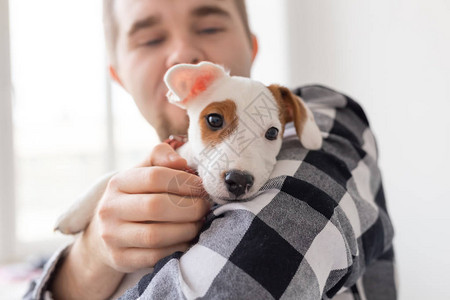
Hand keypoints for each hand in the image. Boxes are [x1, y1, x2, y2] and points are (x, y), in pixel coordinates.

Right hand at [91, 142, 209, 271]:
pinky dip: (177, 248)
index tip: (201, 186)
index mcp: (118, 183)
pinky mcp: (120, 259)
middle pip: (156, 206)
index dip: (184, 181)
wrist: (108, 232)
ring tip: (199, 222)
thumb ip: (160, 157)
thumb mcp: (143, 172)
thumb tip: (179, 161)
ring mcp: (112, 236)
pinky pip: (155, 256)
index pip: (155, 177)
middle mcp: (110, 209)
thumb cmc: (136, 196)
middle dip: (189, 207)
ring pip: (155, 235)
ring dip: (186, 229)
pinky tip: (188, 239)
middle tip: (204, 206)